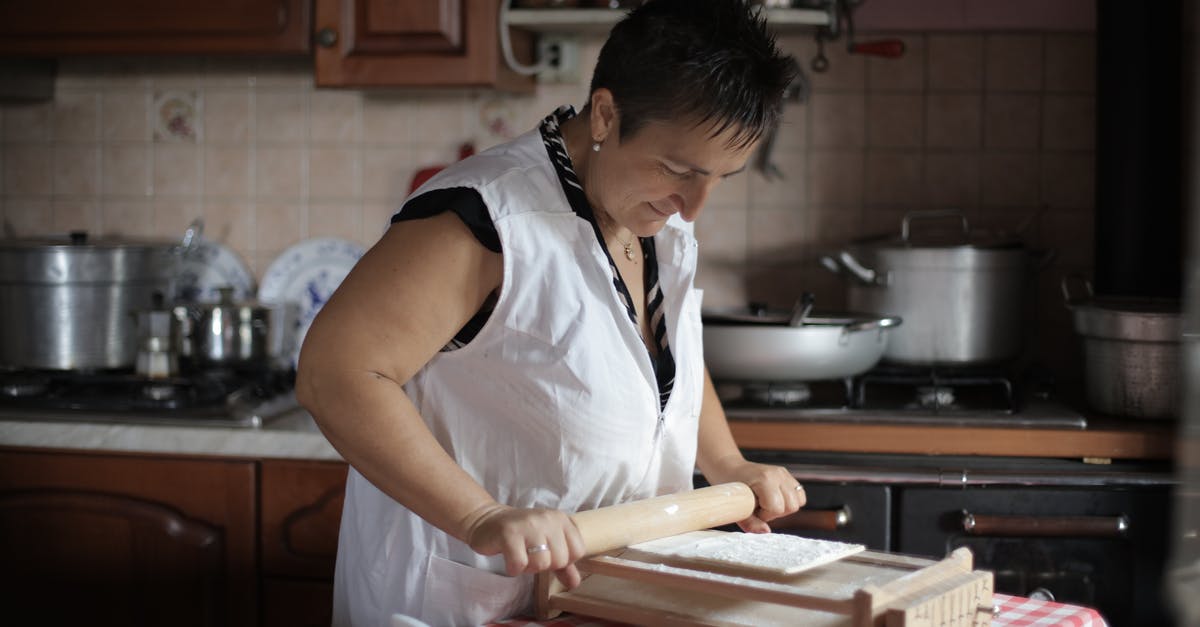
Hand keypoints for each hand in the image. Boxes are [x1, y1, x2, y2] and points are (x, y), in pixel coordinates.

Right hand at [462, 503, 586, 588]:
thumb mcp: (547, 544)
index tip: (548, 554)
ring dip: (528, 568)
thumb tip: (575, 583)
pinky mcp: (508, 534)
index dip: (563, 561)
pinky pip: (519, 564)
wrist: (488, 521)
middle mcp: (547, 519)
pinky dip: (514, 568)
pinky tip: (509, 559)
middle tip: (530, 555)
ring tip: (520, 556)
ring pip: (541, 563)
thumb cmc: (521, 535)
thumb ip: (563, 564)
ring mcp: (528, 525)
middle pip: (560, 560)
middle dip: (544, 566)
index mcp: (560, 519)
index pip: (578, 551)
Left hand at [705, 458, 804, 532]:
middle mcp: (778, 474)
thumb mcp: (736, 508)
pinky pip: (799, 495)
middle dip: (776, 513)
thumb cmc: (731, 488)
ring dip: (785, 507)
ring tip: (768, 504)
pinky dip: (789, 501)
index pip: (777, 508)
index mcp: (765, 479)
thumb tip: (766, 532)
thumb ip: (751, 523)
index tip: (753, 511)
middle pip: (792, 506)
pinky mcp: (787, 475)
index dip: (765, 515)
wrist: (729, 469)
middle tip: (761, 508)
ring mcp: (784, 473)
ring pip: (799, 501)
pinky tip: (775, 500)